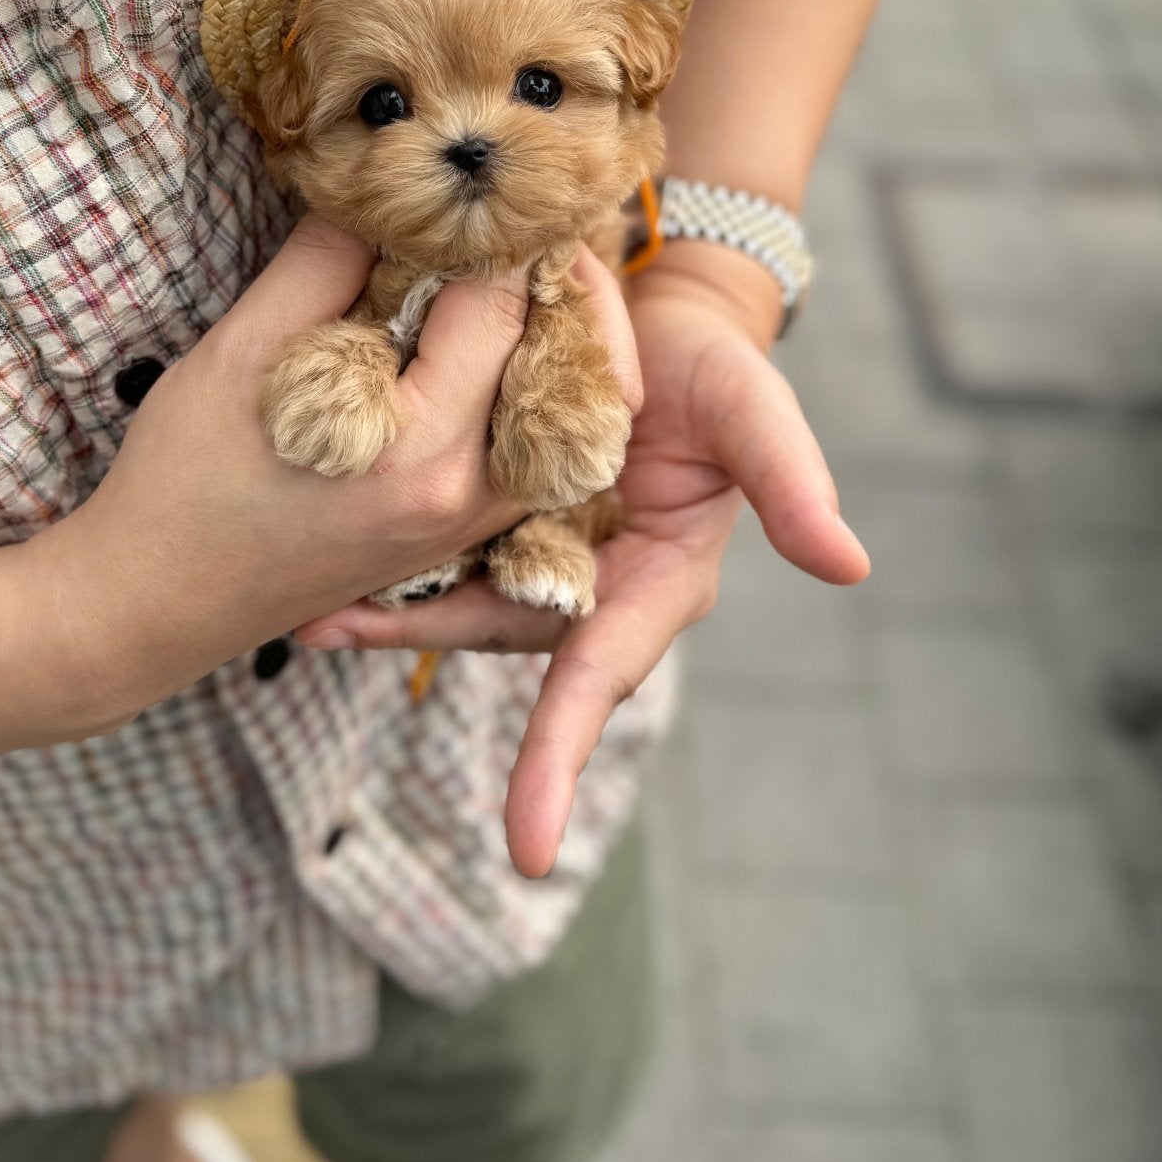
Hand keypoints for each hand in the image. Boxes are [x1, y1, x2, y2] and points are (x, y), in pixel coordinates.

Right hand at [44, 217, 546, 723]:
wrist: (156, 604)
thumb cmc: (184, 478)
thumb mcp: (242, 349)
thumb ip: (326, 261)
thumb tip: (387, 192)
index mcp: (415, 447)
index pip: (498, 304)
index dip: (490, 230)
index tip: (471, 183)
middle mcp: (465, 494)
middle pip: (558, 355)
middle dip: (534, 273)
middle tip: (502, 214)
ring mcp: (473, 524)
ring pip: (569, 410)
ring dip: (547, 333)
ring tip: (496, 275)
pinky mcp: (464, 536)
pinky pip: (538, 450)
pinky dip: (527, 387)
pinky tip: (481, 344)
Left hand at [296, 245, 868, 877]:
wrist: (657, 310)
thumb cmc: (715, 368)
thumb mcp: (757, 413)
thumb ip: (793, 484)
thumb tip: (852, 566)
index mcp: (652, 584)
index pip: (599, 676)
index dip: (560, 756)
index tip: (524, 851)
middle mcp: (586, 581)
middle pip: (499, 632)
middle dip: (424, 638)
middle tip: (334, 634)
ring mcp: (534, 545)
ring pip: (455, 594)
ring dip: (386, 605)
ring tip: (309, 609)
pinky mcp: (491, 504)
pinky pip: (436, 544)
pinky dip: (384, 554)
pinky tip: (324, 555)